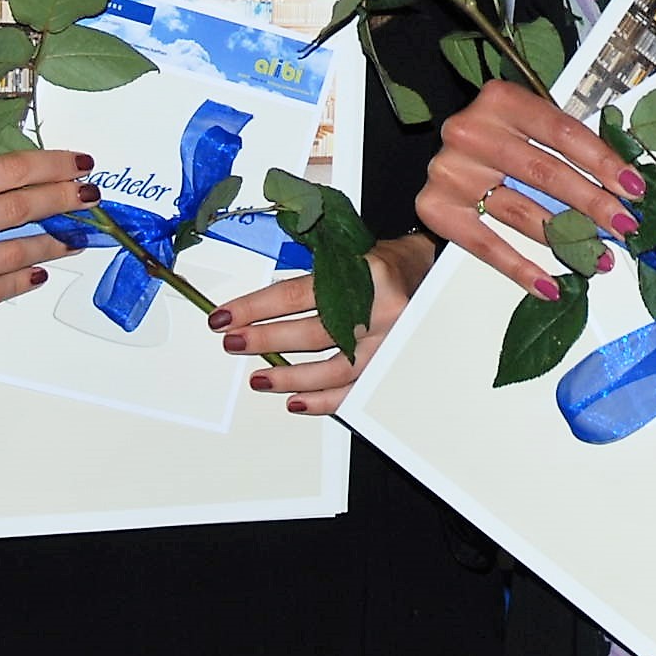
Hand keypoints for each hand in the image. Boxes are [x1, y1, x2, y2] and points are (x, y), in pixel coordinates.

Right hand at [0, 149, 90, 349]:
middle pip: (20, 210)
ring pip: (15, 254)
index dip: (53, 167)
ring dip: (54, 242)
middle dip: (65, 201)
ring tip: (74, 235)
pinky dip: (23, 278)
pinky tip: (39, 268)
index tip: (82, 164)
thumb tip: (33, 178)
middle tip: (92, 197)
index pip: (9, 172)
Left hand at [207, 234, 432, 414]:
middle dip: (265, 341)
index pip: (297, 294)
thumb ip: (312, 278)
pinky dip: (322, 401)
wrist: (430, 273)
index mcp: (365, 273)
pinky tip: (295, 401)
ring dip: (288, 377)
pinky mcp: (393, 364)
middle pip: (312, 333)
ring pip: (332, 370)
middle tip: (234, 344)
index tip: (225, 317)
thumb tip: (259, 306)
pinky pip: (354, 391)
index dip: (255, 307)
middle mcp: (381, 310)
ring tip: (259, 379)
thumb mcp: (348, 254)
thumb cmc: (384, 263)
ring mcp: (391, 342)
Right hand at [414, 81, 646, 298]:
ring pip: (519, 211)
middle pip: (545, 173)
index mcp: (501, 100)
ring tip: (597, 257)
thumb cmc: (497, 137)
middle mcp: (472, 131)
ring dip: (564, 239)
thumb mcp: (529, 125)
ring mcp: (450, 170)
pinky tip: (549, 285)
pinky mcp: (436, 207)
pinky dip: (520, 268)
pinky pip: (486, 244)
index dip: (603, 162)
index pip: (563, 133)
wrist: (440, 153)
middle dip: (592, 204)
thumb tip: (624, 187)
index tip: (633, 189)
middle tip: (624, 227)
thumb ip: (568, 146)